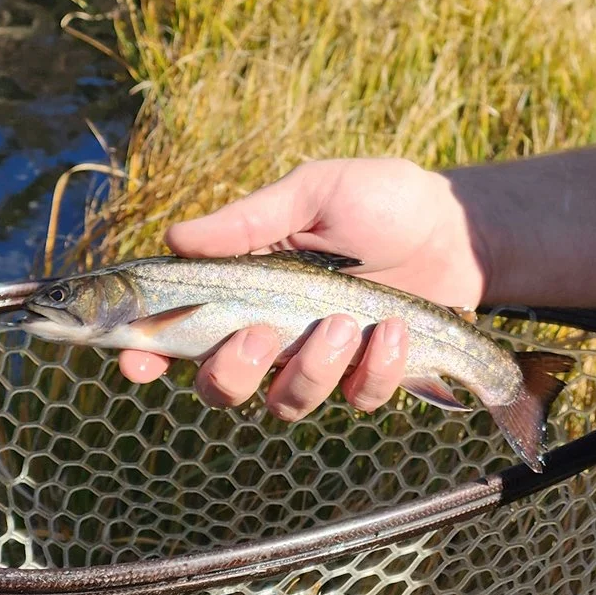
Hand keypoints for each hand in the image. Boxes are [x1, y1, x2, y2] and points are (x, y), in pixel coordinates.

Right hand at [112, 159, 487, 411]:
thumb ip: (251, 220)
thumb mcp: (316, 192)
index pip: (176, 331)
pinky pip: (356, 399)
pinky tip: (394, 329)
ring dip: (311, 368)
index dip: (146, 354)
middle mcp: (272, 332)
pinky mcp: (368, 377)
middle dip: (233, 371)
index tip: (137, 360)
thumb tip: (177, 236)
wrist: (459, 229)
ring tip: (345, 321)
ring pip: (286, 402)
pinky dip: (374, 369)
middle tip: (262, 334)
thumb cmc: (381, 199)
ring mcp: (319, 361)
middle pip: (221, 386)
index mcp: (244, 286)